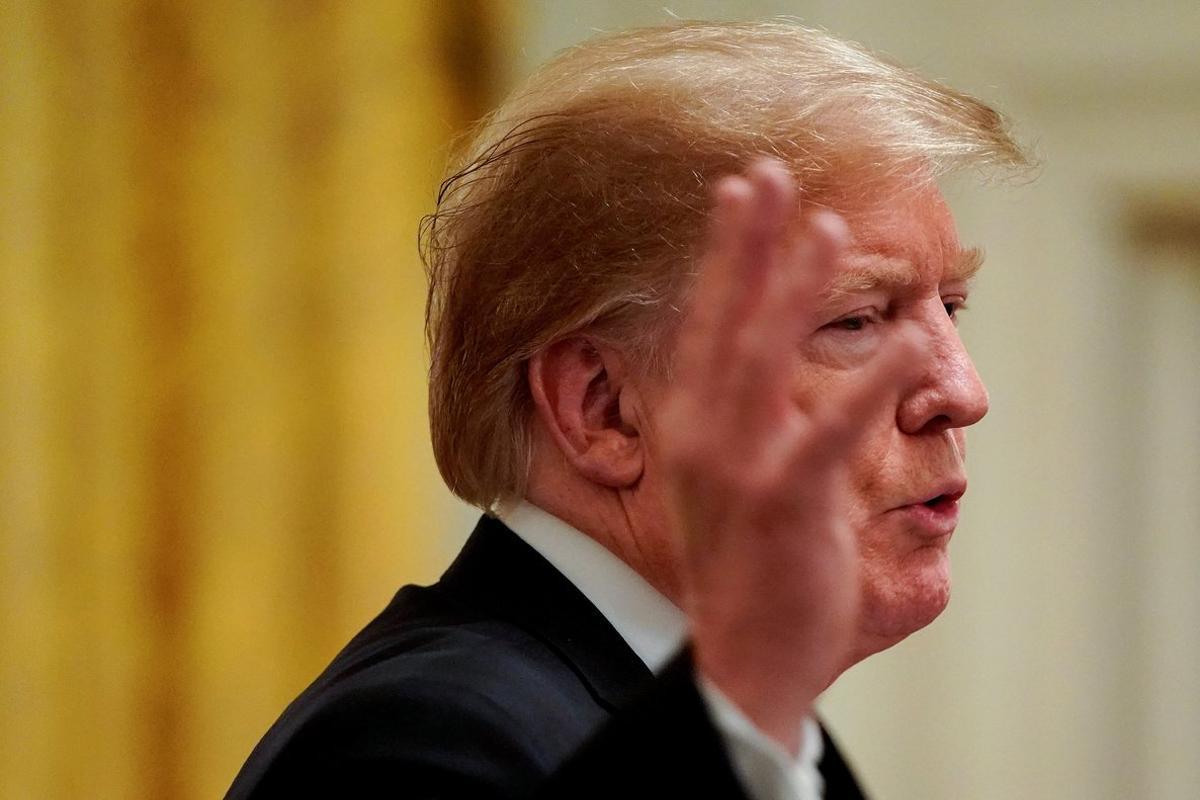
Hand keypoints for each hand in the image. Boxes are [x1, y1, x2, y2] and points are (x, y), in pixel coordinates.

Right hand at [659, 159, 921, 753]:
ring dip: (796, 288)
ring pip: (765, 359)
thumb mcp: (728, 478)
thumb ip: (744, 417)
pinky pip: (831, 432)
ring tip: (831, 227)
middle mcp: (703, 434)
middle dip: (747, 243)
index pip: (705, 323)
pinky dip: (871, 384)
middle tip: (767, 173)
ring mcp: (739, 465)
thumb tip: (776, 366)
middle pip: (725, 321)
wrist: (743, 654)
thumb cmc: (747, 563)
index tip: (740, 194)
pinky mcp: (785, 500)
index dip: (723, 255)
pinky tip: (911, 341)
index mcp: (691, 424)